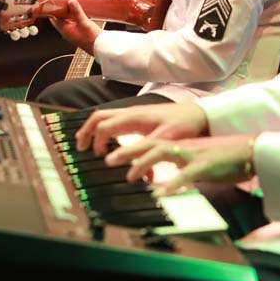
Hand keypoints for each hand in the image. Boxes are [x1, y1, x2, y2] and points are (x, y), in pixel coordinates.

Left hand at [48, 0, 101, 53]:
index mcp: (64, 30)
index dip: (54, 9)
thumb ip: (77, 11)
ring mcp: (72, 32)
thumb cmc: (92, 39)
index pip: (54, 18)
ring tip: (72, 4)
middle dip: (61, 10)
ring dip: (68, 13)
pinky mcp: (78, 32)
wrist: (100, 47)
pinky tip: (79, 13)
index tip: (56, 1)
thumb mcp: (84, 22)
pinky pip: (72, 22)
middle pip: (59, 18)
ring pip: (66, 20)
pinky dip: (73, 17)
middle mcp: (66, 32)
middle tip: (64, 1)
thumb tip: (71, 1)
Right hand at [75, 101, 209, 155]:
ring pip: (106, 119)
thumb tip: (122, 166)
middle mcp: (131, 113)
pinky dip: (106, 132)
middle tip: (79, 148)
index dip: (96, 141)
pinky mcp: (139, 120)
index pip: (104, 126)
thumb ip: (143, 152)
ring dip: (95, 131)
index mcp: (134, 116)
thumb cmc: (183, 125)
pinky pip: (116, 123)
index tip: (98, 157)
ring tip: (88, 146)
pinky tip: (109, 146)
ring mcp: (134, 115)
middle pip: (99, 117)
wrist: (199, 115)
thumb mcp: (164, 140)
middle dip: (86, 131)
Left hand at [106, 135, 256, 195]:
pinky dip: (172, 183)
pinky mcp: (205, 165)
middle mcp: (183, 147)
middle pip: (150, 144)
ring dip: (144, 163)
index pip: (151, 143)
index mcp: (180, 146)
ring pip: (164, 153)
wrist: (249, 151)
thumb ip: (180, 166)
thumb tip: (166, 178)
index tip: (112, 155)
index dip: (131, 148)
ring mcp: (193, 154)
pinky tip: (161, 193)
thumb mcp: (196, 160)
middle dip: (128, 151)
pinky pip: (186, 175)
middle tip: (108, 160)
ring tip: (129, 176)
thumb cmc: (224, 158)